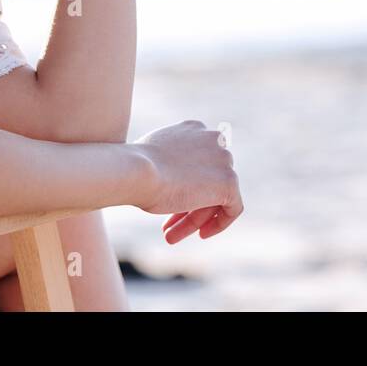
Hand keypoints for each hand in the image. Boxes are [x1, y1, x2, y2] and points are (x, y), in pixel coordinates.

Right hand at [132, 120, 243, 242]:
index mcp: (194, 128)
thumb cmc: (133, 167)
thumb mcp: (150, 156)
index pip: (198, 162)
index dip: (184, 185)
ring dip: (194, 218)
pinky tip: (201, 234)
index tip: (170, 203)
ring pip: (215, 196)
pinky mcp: (229, 181)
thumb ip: (168, 162)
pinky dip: (220, 222)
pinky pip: (233, 207)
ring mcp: (224, 159)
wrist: (137, 171)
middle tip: (167, 226)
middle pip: (207, 180)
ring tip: (171, 237)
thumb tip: (167, 176)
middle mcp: (214, 139)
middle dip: (187, 206)